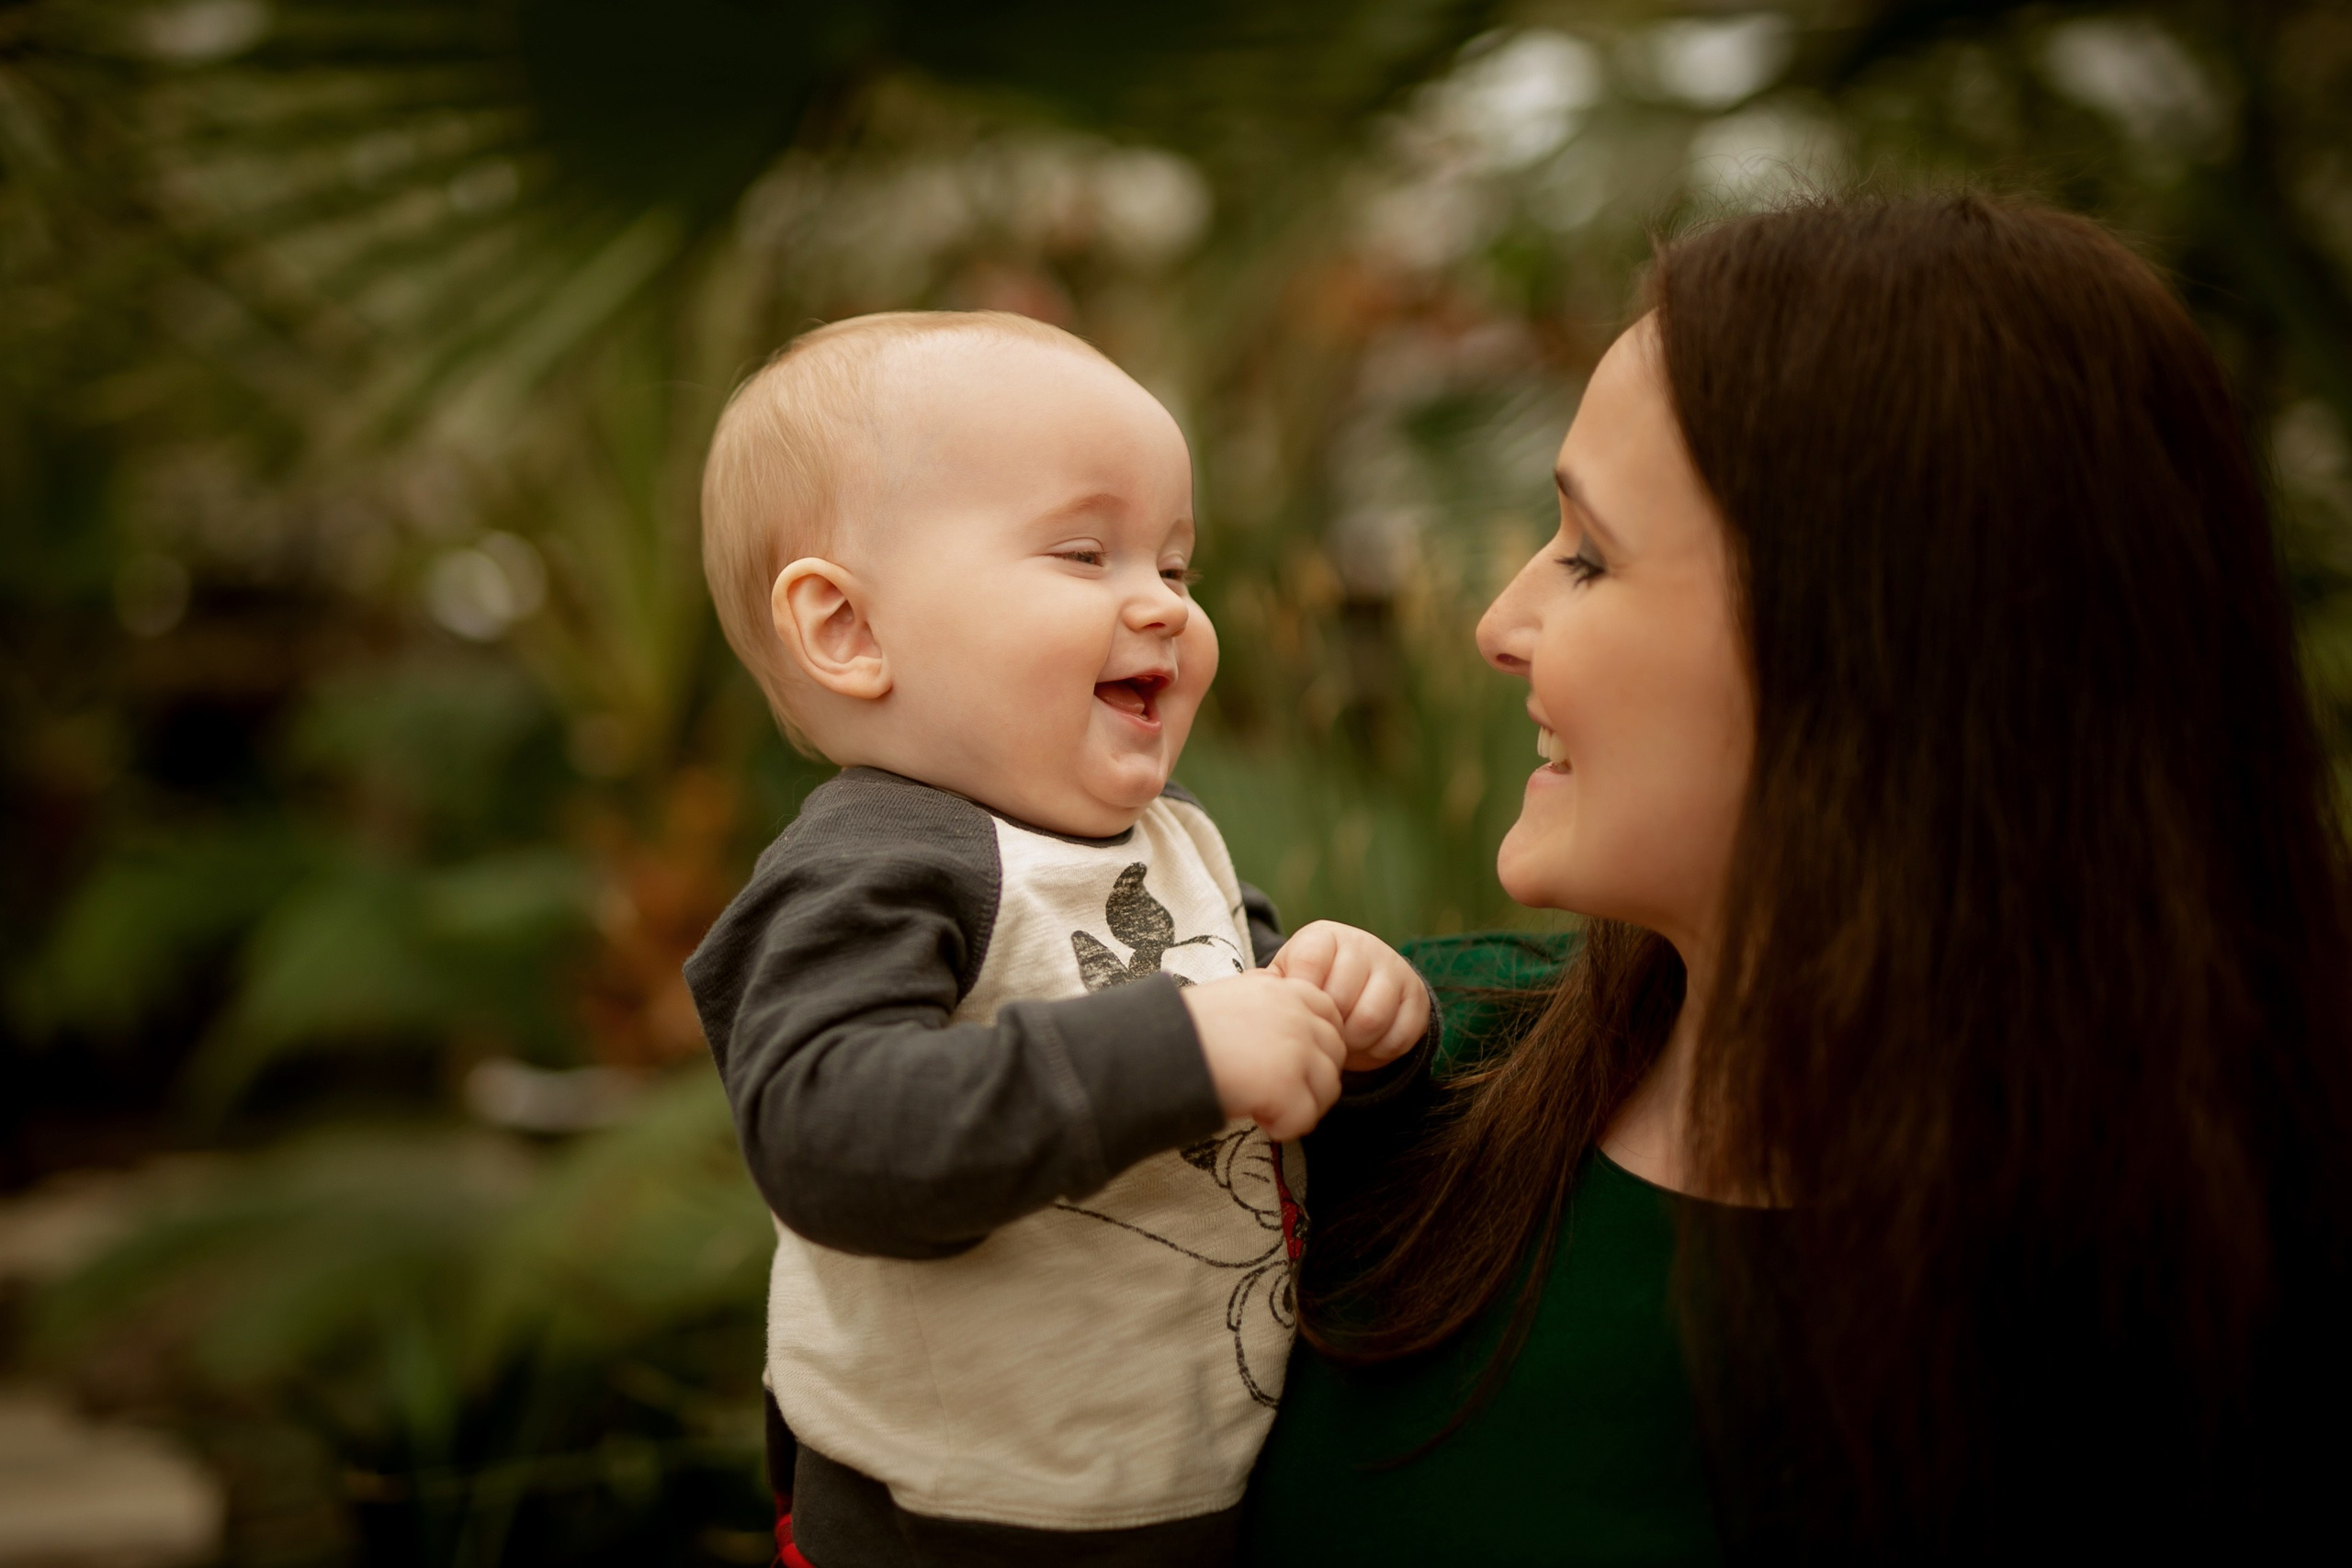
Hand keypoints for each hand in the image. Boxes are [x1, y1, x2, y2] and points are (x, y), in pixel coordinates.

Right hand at [1183, 974, 1348, 1140]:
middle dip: (1312, 1079)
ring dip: (1301, 1105)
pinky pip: (1305, 1119)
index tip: (1288, 1062)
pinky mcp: (1286, 1085)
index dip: (1315, 1045)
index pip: (1330, 1015)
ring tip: (1265, 1107)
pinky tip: (1258, 1119)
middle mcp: (1298, 1015)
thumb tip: (1289, 1035)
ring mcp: (1296, 1049)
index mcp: (1286, 989)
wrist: (1159, 1047)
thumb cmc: (1185, 1028)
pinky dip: (1283, 1127)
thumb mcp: (1235, 997)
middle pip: (1334, 1055)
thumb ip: (1269, 1006)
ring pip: (1327, 1090)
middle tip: (1276, 1091)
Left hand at [1265, 921, 1430, 1071]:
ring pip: (1371, 1019)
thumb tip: (1247, 991)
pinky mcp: (1418, 996)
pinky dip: (1378, 1053)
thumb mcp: (1287, 978)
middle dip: (1327, 1028)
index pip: (1309, 965)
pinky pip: (1399, 1036)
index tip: (1296, 1012)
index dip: (1302, 998)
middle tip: (1319, 1036)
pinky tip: (1364, 1047)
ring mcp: (1395, 968)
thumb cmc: (1311, 985)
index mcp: (1324, 936)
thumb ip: (1269, 985)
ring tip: (1340, 1044)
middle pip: (1341, 999)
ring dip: (1352, 1044)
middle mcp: (1363, 944)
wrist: (1359, 984)